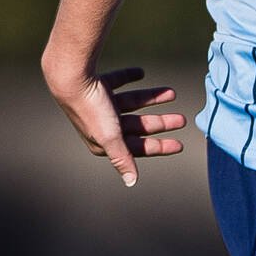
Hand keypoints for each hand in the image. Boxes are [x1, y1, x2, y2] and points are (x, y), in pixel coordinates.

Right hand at [44, 63, 186, 185]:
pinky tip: (141, 73)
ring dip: (152, 98)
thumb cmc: (93, 110)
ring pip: (132, 103)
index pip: (138, 147)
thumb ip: (122, 159)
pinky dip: (130, 77)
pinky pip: (118, 81)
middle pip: (139, 125)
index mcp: (105, 141)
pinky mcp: (99, 86)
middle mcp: (103, 124)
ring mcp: (101, 105)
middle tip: (182, 119)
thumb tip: (131, 183)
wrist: (72, 79)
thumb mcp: (111, 137)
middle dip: (161, 123)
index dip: (160, 147)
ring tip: (172, 93)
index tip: (180, 145)